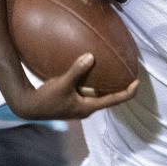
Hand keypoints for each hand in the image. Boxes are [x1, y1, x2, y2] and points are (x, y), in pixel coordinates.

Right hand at [10, 53, 137, 120]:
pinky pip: (87, 90)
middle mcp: (86, 108)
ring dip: (105, 84)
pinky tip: (90, 69)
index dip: (128, 92)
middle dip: (119, 87)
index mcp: (88, 107)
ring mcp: (79, 106)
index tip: (137, 82)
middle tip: (128, 74)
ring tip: (113, 71)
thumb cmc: (46, 98)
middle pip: (108, 97)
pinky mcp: (72, 102)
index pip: (114, 101)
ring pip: (97, 94)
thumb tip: (91, 56)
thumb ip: (76, 70)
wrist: (28, 107)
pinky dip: (92, 82)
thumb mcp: (62, 83)